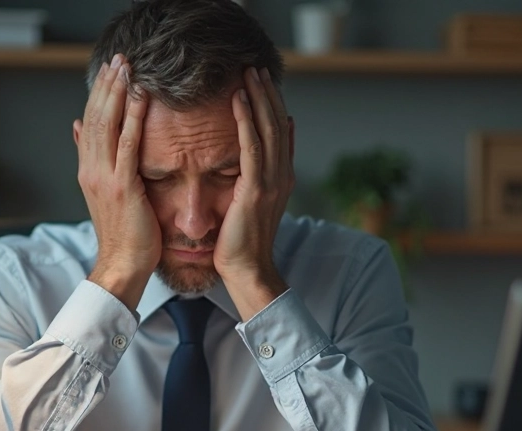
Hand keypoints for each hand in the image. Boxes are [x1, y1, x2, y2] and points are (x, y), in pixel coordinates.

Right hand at [74, 54, 157, 308]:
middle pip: (95, 117)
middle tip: (118, 59)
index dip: (98, 95)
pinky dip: (132, 118)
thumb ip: (93, 161)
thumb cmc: (122, 235)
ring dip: (117, 93)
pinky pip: (128, 145)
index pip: (90, 124)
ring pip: (107, 125)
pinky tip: (141, 97)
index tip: (109, 71)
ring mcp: (105, 177)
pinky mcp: (123, 186)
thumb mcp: (104, 194)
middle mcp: (91, 170)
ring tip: (126, 68)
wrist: (121, 265)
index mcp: (88, 171)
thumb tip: (77, 130)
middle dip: (106, 86)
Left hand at [214, 67, 293, 319]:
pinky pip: (252, 148)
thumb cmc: (242, 243)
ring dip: (259, 99)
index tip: (264, 80)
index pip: (280, 132)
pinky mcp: (255, 190)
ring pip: (268, 130)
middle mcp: (281, 176)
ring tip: (250, 73)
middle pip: (277, 124)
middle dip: (268, 94)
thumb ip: (259, 177)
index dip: (273, 104)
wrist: (247, 271)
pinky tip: (239, 101)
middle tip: (257, 66)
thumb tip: (262, 154)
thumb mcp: (253, 204)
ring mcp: (271, 183)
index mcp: (281, 178)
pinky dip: (246, 121)